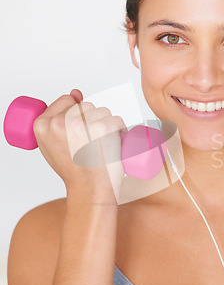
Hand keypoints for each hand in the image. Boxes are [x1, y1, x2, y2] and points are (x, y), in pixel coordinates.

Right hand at [33, 89, 126, 204]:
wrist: (90, 191)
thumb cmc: (75, 170)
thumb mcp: (54, 145)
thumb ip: (57, 120)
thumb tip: (76, 93)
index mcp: (42, 124)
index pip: (67, 101)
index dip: (78, 116)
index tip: (80, 135)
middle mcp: (59, 122)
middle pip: (86, 106)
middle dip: (93, 121)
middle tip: (90, 146)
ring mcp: (80, 124)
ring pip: (102, 111)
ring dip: (107, 126)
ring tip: (100, 148)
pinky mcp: (102, 128)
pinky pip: (116, 120)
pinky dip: (120, 132)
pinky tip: (113, 147)